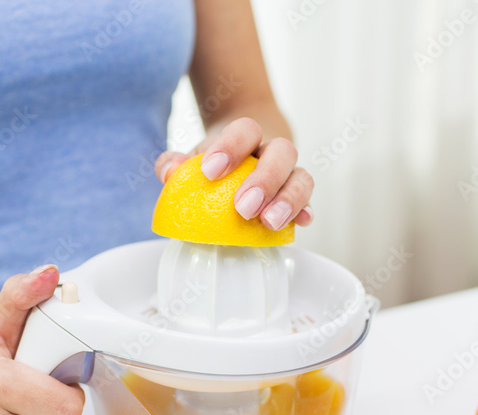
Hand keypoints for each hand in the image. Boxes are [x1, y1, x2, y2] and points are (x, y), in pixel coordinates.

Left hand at [154, 117, 313, 230]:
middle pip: (282, 151)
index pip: (245, 129)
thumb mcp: (195, 159)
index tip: (210, 171)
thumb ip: (175, 163)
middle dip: (264, 179)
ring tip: (269, 222)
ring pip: (302, 177)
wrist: (246, 160)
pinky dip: (305, 210)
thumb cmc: (217, 164)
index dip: (230, 148)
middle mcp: (273, 151)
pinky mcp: (299, 198)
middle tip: (243, 207)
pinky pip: (309, 201)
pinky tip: (301, 223)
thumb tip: (168, 172)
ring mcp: (290, 174)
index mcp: (247, 137)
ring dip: (288, 199)